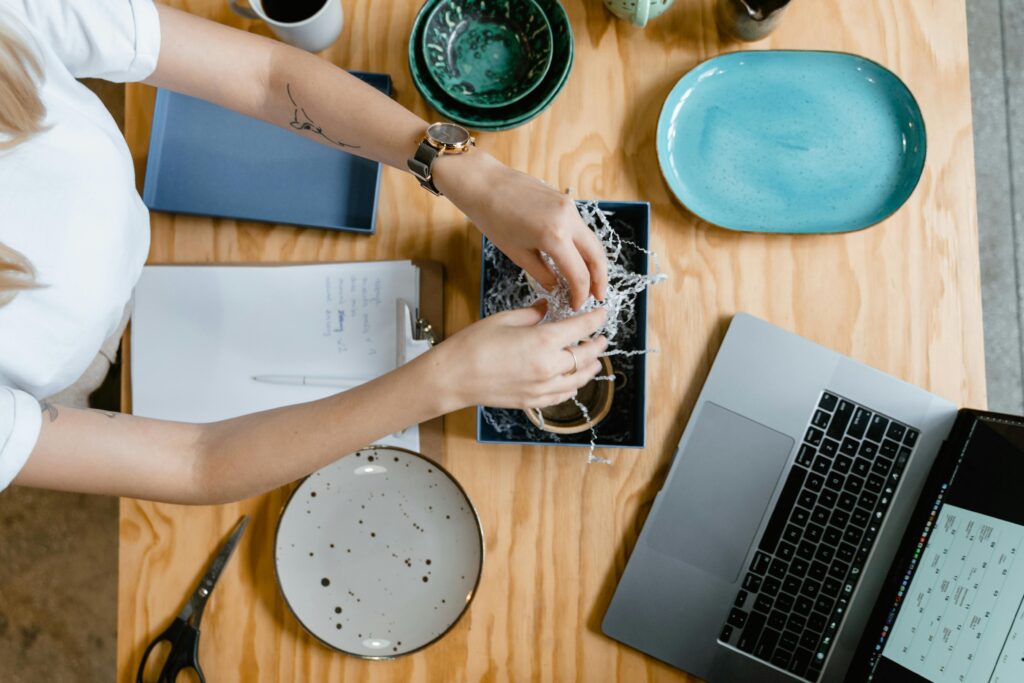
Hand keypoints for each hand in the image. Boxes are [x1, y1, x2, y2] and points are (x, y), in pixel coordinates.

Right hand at [425, 304, 606, 410]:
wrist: (453, 377)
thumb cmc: (473, 345)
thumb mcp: (504, 319)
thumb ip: (531, 314)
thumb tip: (545, 308)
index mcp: (543, 340)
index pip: (581, 328)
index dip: (595, 319)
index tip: (601, 314)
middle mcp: (548, 366)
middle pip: (585, 356)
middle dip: (597, 345)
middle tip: (602, 338)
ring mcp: (542, 387)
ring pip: (578, 379)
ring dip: (590, 368)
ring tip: (595, 362)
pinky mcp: (532, 401)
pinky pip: (561, 395)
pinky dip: (572, 387)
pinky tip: (573, 382)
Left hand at [433, 151, 608, 309]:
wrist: (485, 184)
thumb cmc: (493, 218)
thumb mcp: (518, 254)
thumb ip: (542, 274)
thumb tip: (558, 287)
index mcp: (554, 236)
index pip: (578, 274)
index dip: (580, 294)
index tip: (575, 305)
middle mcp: (568, 220)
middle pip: (596, 256)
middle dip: (600, 280)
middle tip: (598, 297)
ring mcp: (570, 207)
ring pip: (593, 241)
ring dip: (594, 263)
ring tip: (590, 281)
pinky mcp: (566, 200)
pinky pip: (582, 228)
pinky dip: (584, 247)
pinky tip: (577, 259)